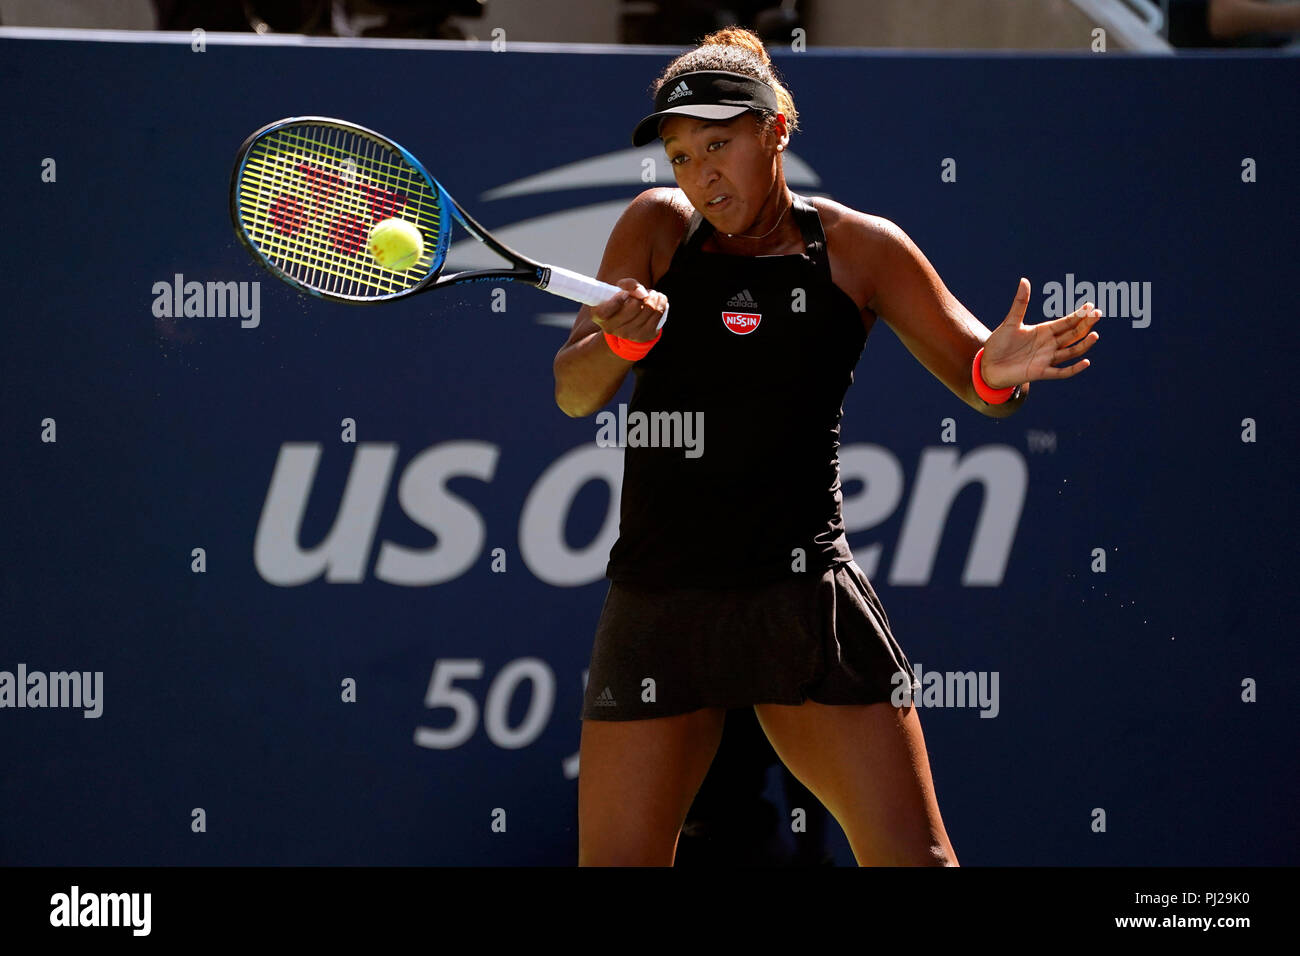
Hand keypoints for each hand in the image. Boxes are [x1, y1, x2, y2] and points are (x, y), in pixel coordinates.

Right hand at [590, 278, 667, 342]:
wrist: (629, 324)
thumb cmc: (622, 302)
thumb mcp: (618, 290)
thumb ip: (627, 285)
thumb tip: (642, 293)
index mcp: (599, 316)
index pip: (605, 311)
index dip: (617, 300)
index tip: (625, 294)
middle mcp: (612, 328)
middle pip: (634, 307)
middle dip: (642, 294)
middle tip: (644, 292)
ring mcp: (629, 334)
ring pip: (649, 308)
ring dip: (654, 296)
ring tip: (652, 294)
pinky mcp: (644, 335)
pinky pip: (658, 314)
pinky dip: (661, 302)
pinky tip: (659, 299)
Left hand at [980, 278, 1101, 388]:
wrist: (988, 365)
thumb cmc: (999, 344)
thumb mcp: (1010, 322)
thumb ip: (1020, 303)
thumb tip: (1024, 280)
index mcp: (1044, 331)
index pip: (1066, 322)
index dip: (1078, 315)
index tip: (1091, 306)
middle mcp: (1049, 344)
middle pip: (1072, 334)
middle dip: (1085, 325)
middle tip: (1097, 314)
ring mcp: (1046, 359)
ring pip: (1070, 352)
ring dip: (1083, 345)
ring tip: (1094, 335)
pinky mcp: (1040, 372)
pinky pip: (1061, 372)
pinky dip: (1073, 368)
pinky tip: (1085, 362)